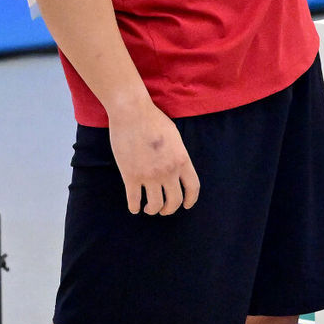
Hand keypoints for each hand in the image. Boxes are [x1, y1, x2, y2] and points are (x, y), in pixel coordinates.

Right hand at [107, 99, 200, 215]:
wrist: (132, 113)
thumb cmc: (153, 120)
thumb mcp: (175, 137)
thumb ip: (178, 154)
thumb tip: (177, 168)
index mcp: (182, 160)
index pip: (193, 188)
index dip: (190, 200)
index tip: (186, 206)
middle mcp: (168, 171)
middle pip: (174, 201)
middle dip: (169, 209)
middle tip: (164, 210)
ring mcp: (149, 175)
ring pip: (154, 205)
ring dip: (152, 210)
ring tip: (149, 209)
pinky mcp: (131, 176)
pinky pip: (134, 200)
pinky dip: (135, 207)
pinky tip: (134, 207)